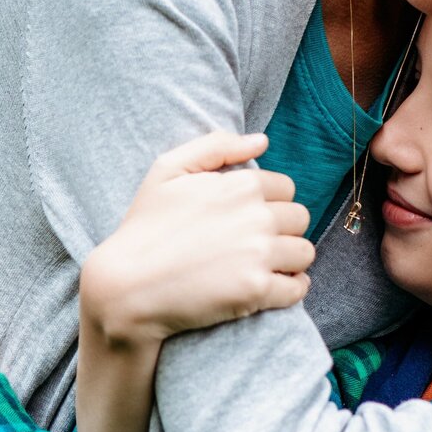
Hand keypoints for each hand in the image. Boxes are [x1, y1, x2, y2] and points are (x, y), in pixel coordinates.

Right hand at [80, 131, 314, 344]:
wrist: (126, 286)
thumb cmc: (146, 225)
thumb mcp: (168, 169)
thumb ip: (217, 146)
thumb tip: (262, 141)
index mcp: (241, 185)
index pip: (286, 187)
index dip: (268, 202)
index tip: (247, 217)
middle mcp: (257, 217)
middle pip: (300, 218)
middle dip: (282, 229)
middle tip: (254, 242)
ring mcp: (259, 255)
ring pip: (305, 252)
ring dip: (290, 259)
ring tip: (263, 265)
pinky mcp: (256, 291)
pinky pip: (298, 288)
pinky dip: (290, 289)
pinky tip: (269, 288)